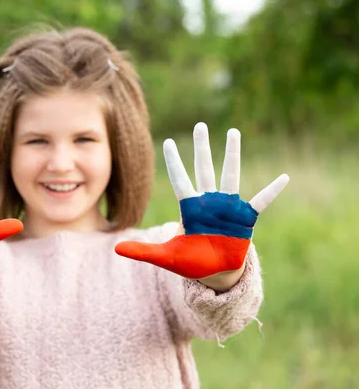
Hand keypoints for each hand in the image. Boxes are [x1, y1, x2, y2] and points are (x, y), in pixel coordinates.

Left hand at [115, 123, 288, 282]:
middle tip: (200, 125)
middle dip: (202, 148)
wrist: (215, 273)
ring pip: (230, 175)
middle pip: (204, 169)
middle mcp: (208, 202)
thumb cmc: (191, 262)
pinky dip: (271, 191)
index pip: (179, 180)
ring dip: (232, 155)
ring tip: (233, 132)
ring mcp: (228, 207)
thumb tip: (115, 249)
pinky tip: (283, 177)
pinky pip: (260, 201)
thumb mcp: (166, 257)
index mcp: (189, 208)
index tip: (169, 142)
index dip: (174, 162)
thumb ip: (142, 251)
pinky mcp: (245, 218)